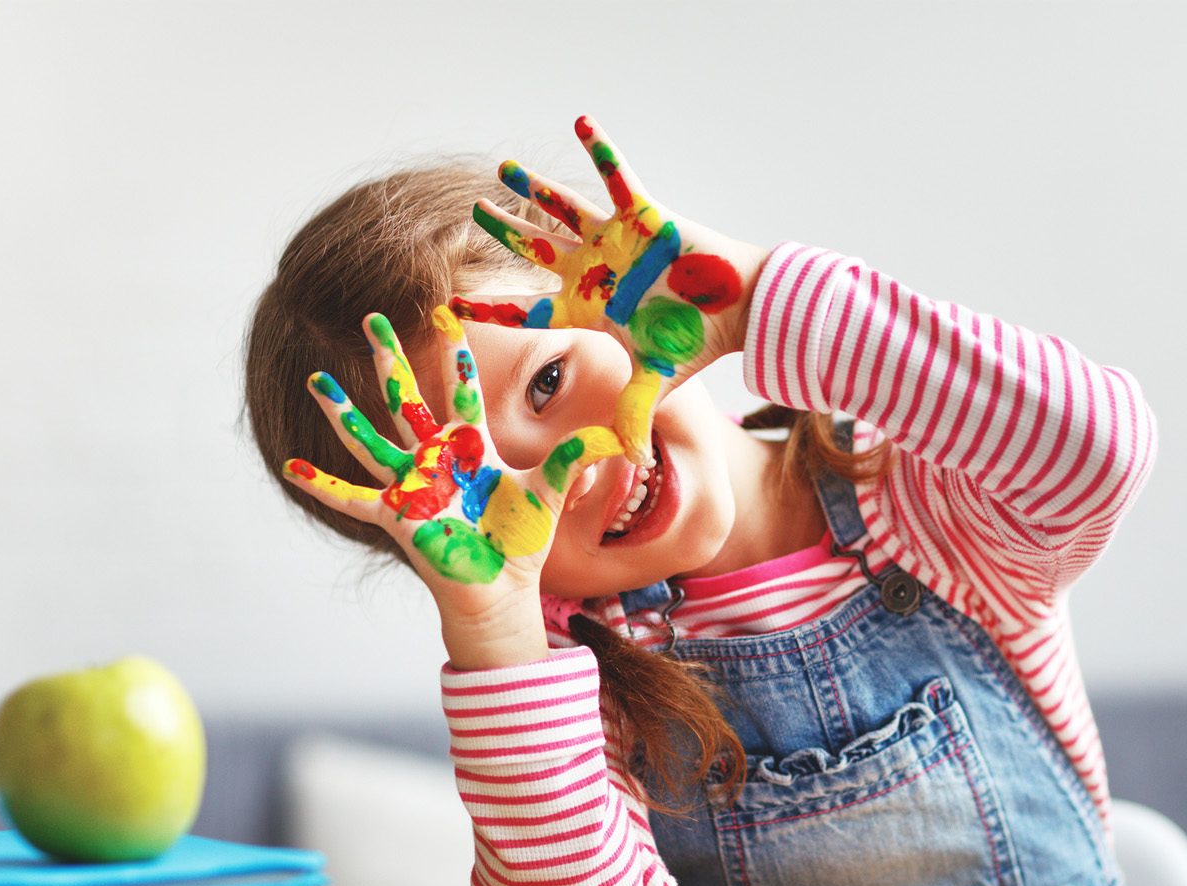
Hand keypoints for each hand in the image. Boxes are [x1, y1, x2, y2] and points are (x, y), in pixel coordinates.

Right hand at [284, 307, 620, 664]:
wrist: (502, 590)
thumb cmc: (520, 542)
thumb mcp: (552, 491)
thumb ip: (578, 459)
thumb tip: (621, 438)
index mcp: (472, 448)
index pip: (463, 390)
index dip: (456, 354)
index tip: (446, 313)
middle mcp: (436, 460)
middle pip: (408, 398)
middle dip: (391, 359)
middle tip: (372, 318)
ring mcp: (412, 487)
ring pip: (371, 438)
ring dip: (343, 411)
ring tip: (316, 380)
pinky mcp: (397, 516)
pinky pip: (352, 498)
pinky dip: (321, 484)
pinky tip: (291, 467)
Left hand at [456, 116, 766, 465]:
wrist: (738, 309)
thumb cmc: (696, 342)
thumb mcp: (656, 381)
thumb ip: (634, 415)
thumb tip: (630, 465)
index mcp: (587, 307)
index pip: (526, 309)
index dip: (489, 309)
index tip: (448, 307)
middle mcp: (593, 268)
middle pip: (533, 249)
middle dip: (503, 232)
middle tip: (473, 214)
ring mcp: (615, 239)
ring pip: (562, 207)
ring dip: (534, 187)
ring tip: (504, 169)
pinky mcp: (643, 213)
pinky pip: (617, 174)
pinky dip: (600, 148)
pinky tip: (580, 119)